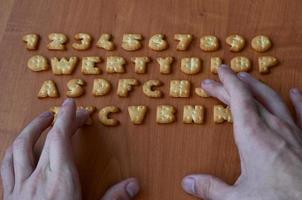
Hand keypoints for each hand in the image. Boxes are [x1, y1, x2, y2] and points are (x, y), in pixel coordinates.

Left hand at [1, 99, 139, 199]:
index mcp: (60, 180)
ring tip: (39, 122)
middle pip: (42, 138)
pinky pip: (6, 167)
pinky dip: (13, 153)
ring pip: (17, 148)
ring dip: (29, 130)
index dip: (68, 117)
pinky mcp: (8, 197)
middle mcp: (36, 178)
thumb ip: (112, 199)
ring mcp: (18, 188)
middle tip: (64, 112)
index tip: (73, 104)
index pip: (62, 137)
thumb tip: (134, 185)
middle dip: (54, 119)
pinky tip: (18, 152)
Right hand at [182, 65, 301, 199]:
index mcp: (253, 135)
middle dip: (232, 84)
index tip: (219, 71)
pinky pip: (301, 112)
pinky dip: (297, 100)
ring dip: (258, 86)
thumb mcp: (237, 199)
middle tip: (219, 78)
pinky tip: (294, 92)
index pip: (238, 97)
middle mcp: (273, 127)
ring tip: (248, 78)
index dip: (226, 82)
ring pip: (273, 99)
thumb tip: (189, 182)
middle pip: (250, 96)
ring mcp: (292, 131)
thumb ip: (211, 187)